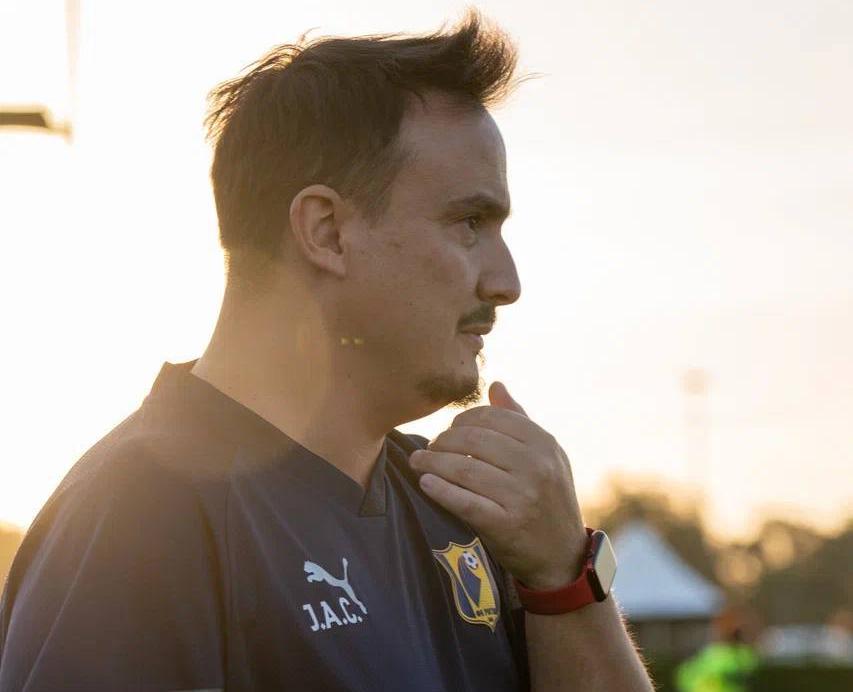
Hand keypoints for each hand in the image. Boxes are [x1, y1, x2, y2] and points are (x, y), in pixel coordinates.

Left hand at [409, 381, 587, 589]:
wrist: (562, 556)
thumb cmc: (547, 498)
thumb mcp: (545, 455)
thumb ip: (519, 419)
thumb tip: (495, 384)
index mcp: (544, 443)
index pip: (491, 417)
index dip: (462, 420)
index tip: (449, 429)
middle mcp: (536, 466)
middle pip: (474, 440)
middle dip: (444, 441)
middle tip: (429, 447)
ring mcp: (523, 496)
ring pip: (465, 469)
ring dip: (433, 463)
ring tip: (418, 462)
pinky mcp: (507, 525)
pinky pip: (465, 501)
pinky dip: (441, 490)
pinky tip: (426, 483)